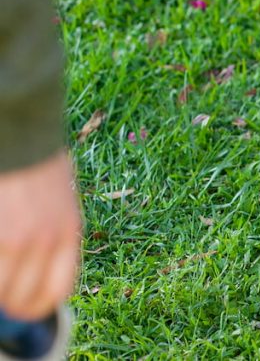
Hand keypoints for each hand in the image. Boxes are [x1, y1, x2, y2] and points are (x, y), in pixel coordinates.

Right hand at [0, 150, 80, 320]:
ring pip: (2, 289)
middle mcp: (47, 242)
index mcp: (69, 234)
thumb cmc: (39, 162)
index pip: (58, 289)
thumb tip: (38, 266)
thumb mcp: (60, 200)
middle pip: (26, 297)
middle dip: (10, 303)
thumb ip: (53, 234)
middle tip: (3, 298)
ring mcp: (19, 240)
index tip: (26, 308)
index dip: (39, 305)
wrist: (23, 136)